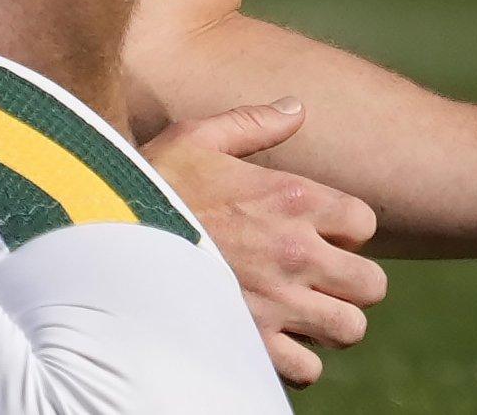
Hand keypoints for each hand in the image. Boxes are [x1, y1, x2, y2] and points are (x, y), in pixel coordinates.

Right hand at [145, 97, 389, 384]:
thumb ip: (253, 123)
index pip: (365, 222)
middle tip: (322, 281)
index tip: (319, 233)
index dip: (346, 230)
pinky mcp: (252, 344)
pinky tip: (273, 341)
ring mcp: (277, 304)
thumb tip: (296, 107)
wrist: (104, 239)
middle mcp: (296, 253)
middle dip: (352, 284)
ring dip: (330, 325)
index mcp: (293, 199)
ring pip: (349, 330)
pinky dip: (297, 362)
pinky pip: (307, 370)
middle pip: (372, 284)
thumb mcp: (196, 138)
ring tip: (302, 315)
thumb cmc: (148, 186)